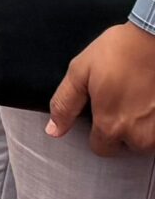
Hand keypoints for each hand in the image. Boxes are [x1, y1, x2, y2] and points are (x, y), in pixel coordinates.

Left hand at [47, 21, 154, 154]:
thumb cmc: (119, 51)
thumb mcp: (80, 72)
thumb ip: (65, 104)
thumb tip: (53, 130)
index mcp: (111, 125)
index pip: (100, 148)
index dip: (98, 132)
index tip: (103, 113)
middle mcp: (139, 136)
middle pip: (126, 145)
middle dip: (123, 130)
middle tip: (123, 102)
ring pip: (147, 141)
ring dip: (144, 127)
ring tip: (140, 99)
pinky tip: (151, 100)